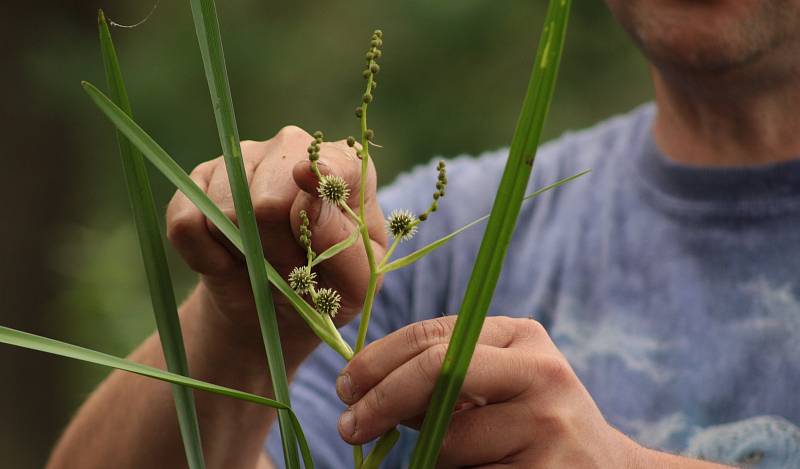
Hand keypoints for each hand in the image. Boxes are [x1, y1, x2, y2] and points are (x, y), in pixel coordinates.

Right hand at [166, 126, 386, 335]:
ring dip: (242, 252)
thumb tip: (309, 200)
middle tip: (289, 266)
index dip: (314, 208)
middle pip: (268, 201)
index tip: (308, 236)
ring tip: (262, 261)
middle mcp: (292, 147)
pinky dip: (204, 255)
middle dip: (276, 248)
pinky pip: (186, 221)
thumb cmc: (328, 288)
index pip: (327, 170)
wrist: (276, 308)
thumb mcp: (353, 281)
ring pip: (226, 210)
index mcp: (343, 166)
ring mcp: (243, 158)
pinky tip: (226, 259)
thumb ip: (343, 242)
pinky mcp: (199, 180)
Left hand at [336, 316, 639, 467]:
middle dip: (380, 400)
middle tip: (347, 427)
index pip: (432, 337)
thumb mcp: (501, 382)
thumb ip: (446, 375)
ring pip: (447, 442)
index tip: (345, 387)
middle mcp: (541, 373)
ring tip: (456, 457)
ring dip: (428, 455)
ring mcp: (547, 428)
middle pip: (437, 372)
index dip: (377, 361)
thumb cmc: (536, 422)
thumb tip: (364, 388)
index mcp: (524, 337)